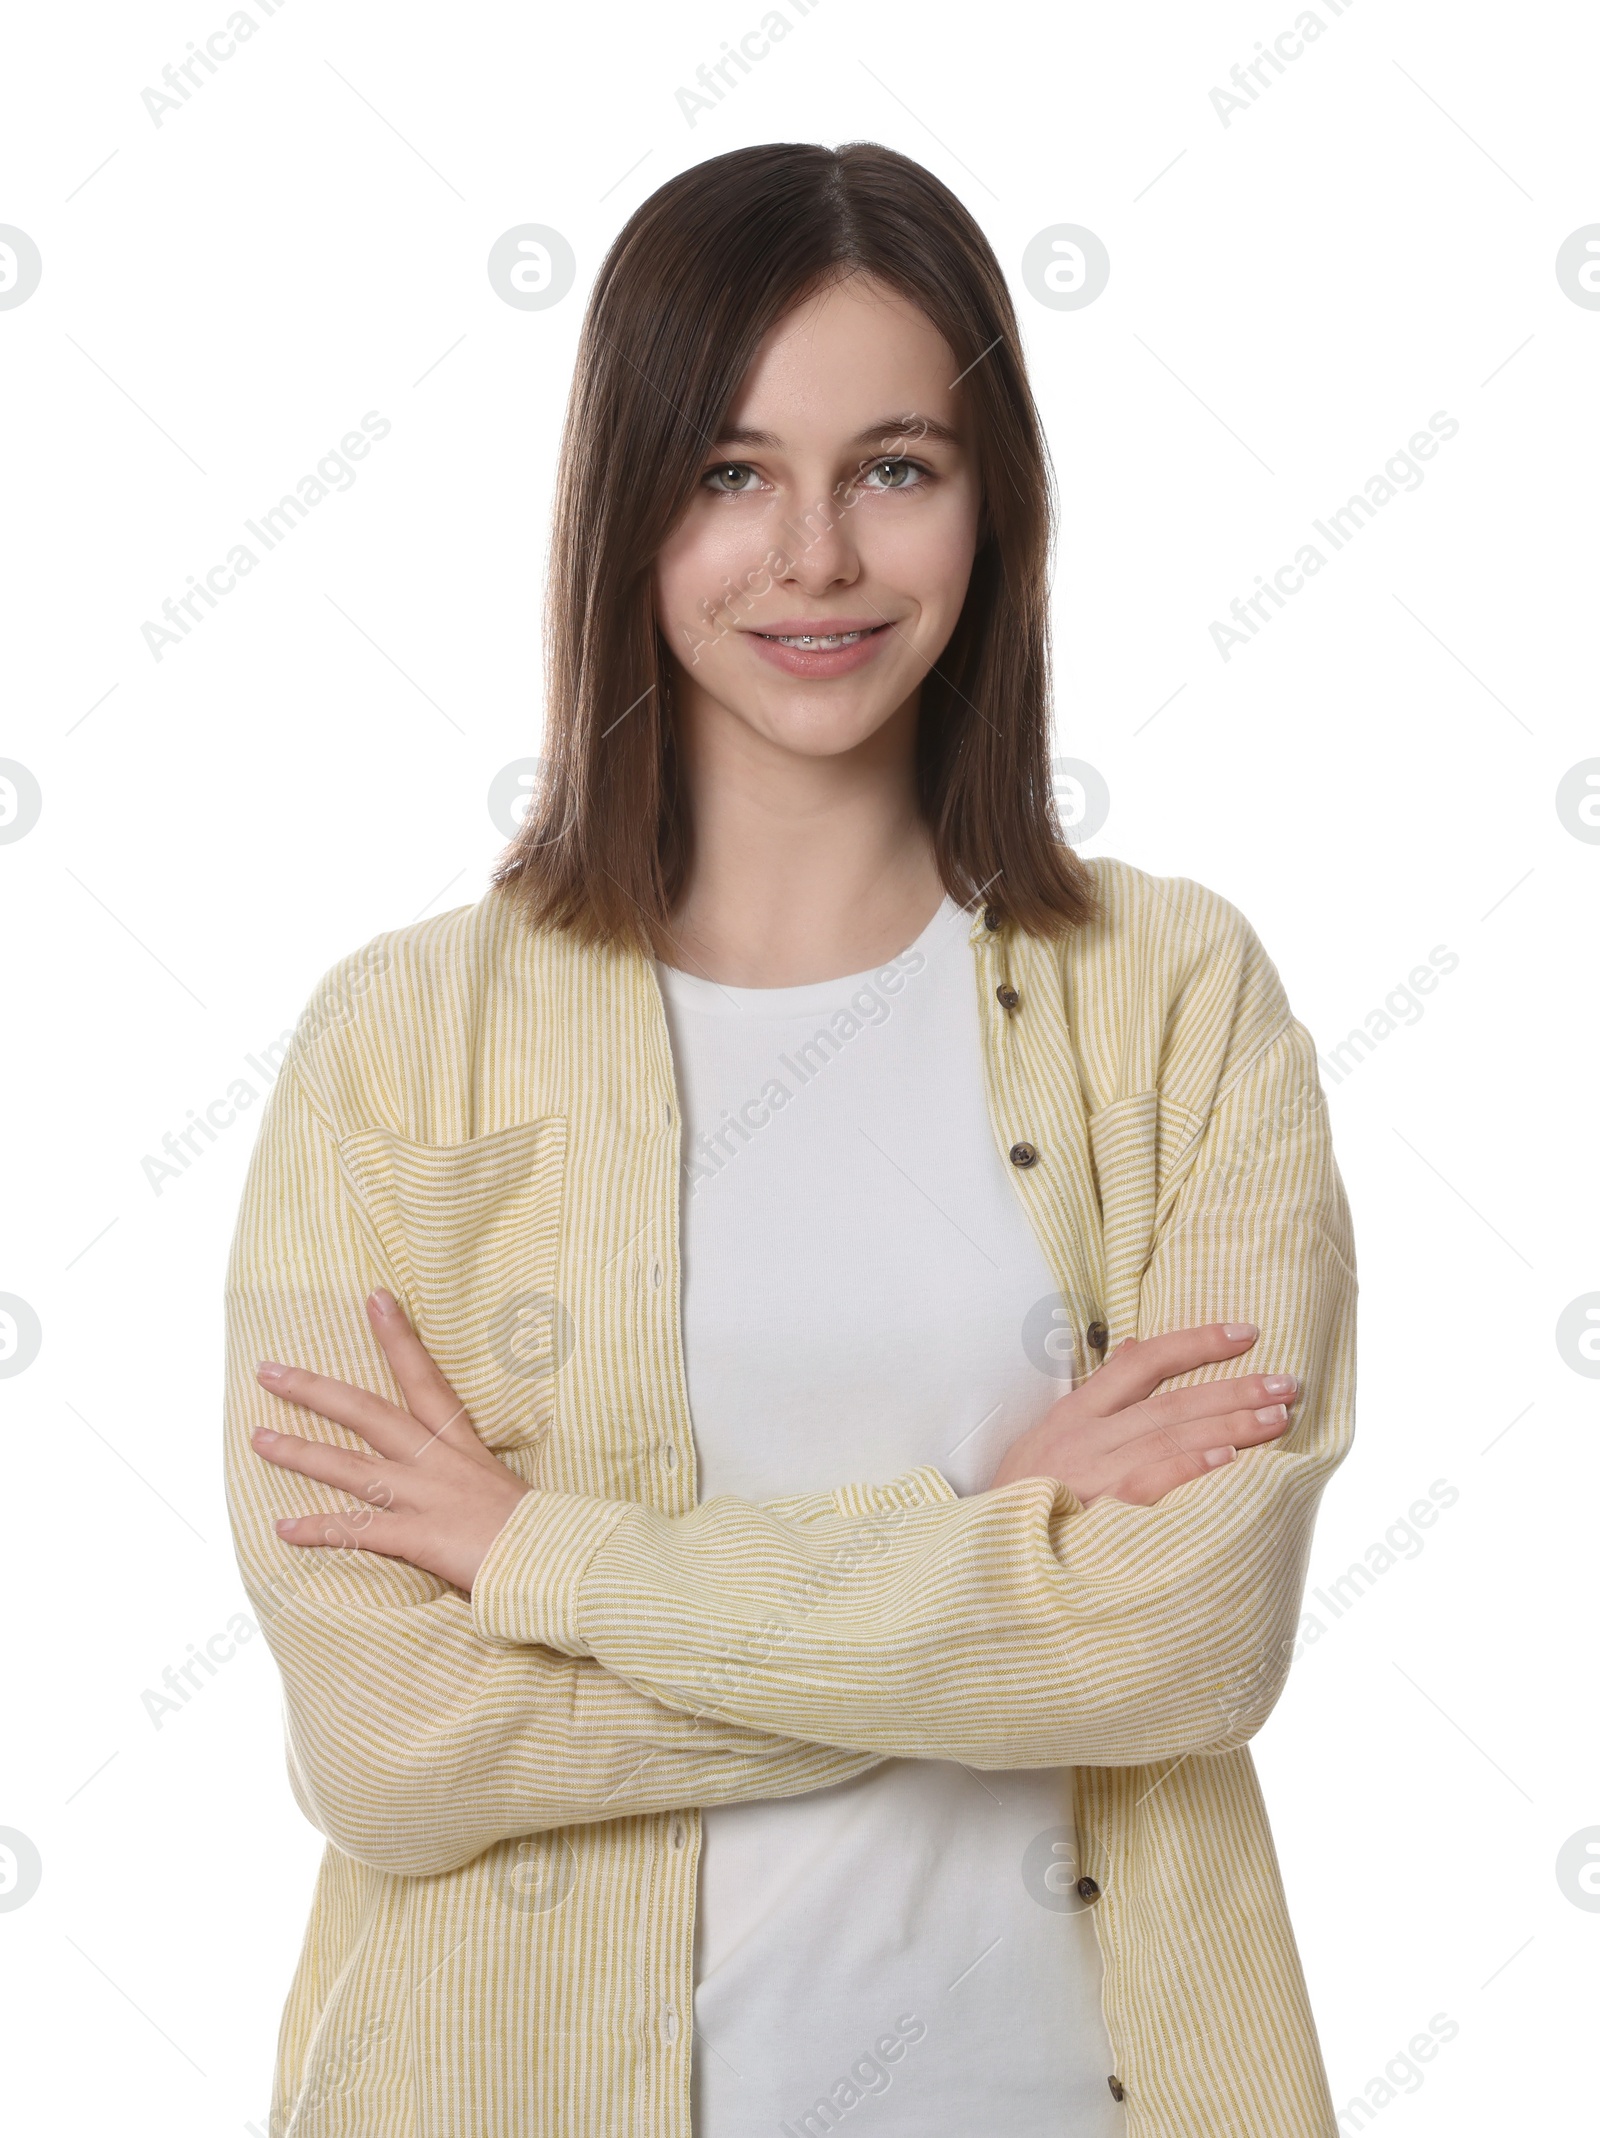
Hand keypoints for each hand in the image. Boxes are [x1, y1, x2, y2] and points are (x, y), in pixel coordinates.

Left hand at [250, 1288, 531, 1591]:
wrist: (557, 1560)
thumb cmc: (536, 1531)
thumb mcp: (500, 1487)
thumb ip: (466, 1477)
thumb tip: (445, 1476)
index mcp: (460, 1443)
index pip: (424, 1376)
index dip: (398, 1336)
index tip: (374, 1297)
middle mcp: (437, 1461)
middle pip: (367, 1412)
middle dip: (315, 1389)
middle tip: (269, 1370)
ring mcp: (426, 1496)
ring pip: (350, 1466)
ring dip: (300, 1451)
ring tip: (258, 1439)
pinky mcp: (420, 1535)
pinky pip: (358, 1530)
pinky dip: (318, 1529)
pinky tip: (283, 1529)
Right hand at [987, 1322, 1298, 1506]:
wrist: (984, 1560)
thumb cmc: (1023, 1502)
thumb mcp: (1048, 1439)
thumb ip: (1095, 1400)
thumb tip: (1133, 1350)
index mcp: (1076, 1413)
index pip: (1142, 1361)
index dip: (1196, 1343)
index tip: (1246, 1333)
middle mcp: (1084, 1435)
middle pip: (1170, 1400)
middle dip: (1234, 1388)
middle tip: (1288, 1384)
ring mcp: (1088, 1473)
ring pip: (1169, 1436)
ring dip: (1229, 1426)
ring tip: (1277, 1418)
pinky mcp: (1094, 1513)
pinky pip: (1148, 1482)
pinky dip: (1187, 1468)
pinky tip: (1227, 1462)